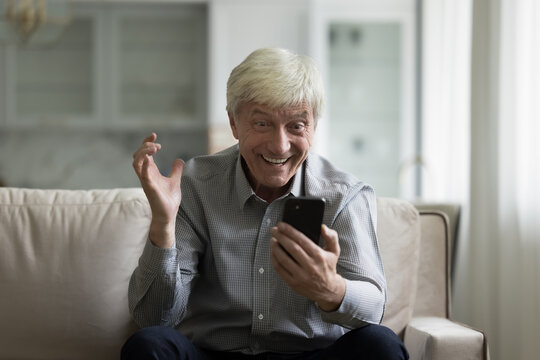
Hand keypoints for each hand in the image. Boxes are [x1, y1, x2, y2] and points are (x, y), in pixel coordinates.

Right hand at [132, 133, 183, 247]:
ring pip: (136, 163)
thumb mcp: (175, 181)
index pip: (144, 153)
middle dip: (144, 146)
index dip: (146, 142)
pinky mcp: (150, 188)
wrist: (168, 215)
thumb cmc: (168, 200)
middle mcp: (146, 175)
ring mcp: (146, 181)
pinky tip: (150, 158)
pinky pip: (143, 175)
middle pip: (137, 155)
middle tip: (156, 144)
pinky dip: (144, 165)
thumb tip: (179, 160)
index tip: (154, 135)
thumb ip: (175, 170)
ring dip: (143, 153)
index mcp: (151, 171)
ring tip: (154, 148)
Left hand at [270, 223, 345, 311]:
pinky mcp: (293, 283)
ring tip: (272, 240)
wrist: (328, 290)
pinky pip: (280, 269)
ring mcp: (301, 276)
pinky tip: (273, 252)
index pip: (301, 240)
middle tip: (274, 230)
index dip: (289, 231)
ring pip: (283, 258)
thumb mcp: (334, 251)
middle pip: (291, 248)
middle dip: (280, 236)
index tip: (281, 225)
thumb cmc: (328, 268)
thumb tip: (323, 227)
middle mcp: (310, 266)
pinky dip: (274, 259)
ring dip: (275, 247)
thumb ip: (331, 237)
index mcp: (319, 256)